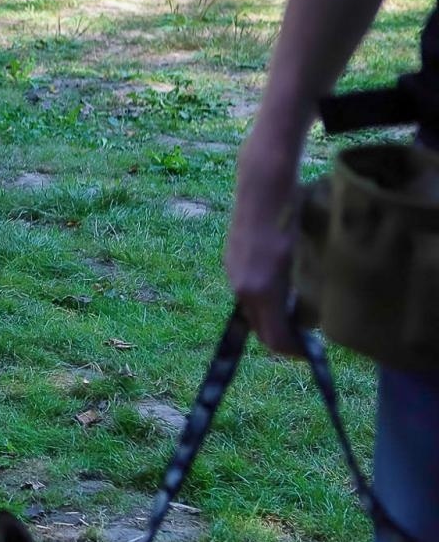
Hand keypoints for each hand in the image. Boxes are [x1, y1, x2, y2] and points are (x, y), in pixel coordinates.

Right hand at [225, 132, 306, 356]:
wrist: (262, 191)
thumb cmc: (290, 223)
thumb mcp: (304, 262)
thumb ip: (302, 296)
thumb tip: (308, 320)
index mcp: (261, 292)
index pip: (274, 338)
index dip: (294, 350)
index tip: (311, 351)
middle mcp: (241, 288)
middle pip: (259, 328)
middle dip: (282, 336)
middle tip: (306, 334)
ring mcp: (233, 273)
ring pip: (251, 309)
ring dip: (271, 316)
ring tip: (296, 308)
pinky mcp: (231, 261)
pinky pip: (245, 291)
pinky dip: (262, 299)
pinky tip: (279, 284)